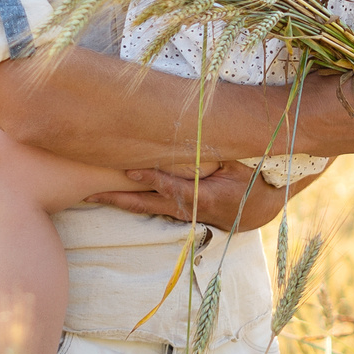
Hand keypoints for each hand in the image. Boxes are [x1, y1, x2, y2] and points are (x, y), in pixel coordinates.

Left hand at [88, 159, 304, 230]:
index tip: (127, 168)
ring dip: (122, 203)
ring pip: (149, 210)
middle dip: (119, 199)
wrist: (263, 208)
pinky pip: (157, 210)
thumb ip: (213, 154)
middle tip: (90, 194)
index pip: (172, 186)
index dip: (149, 177)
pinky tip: (118, 199)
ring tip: (93, 196)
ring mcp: (187, 217)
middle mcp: (192, 211)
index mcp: (206, 198)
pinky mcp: (186, 216)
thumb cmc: (253, 178)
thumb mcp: (238, 163)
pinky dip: (137, 204)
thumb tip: (190, 137)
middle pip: (149, 205)